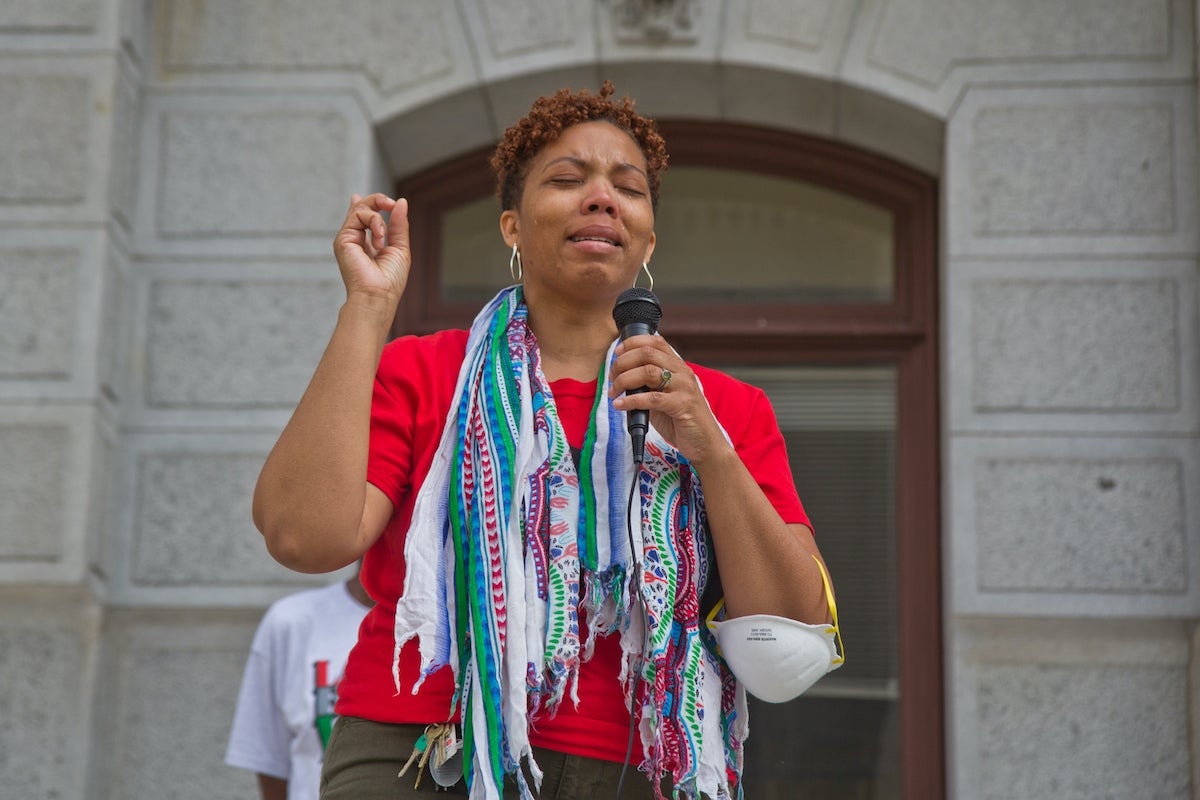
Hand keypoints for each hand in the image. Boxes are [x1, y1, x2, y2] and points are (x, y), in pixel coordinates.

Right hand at [333, 193, 410, 309]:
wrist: (378, 295)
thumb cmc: (390, 280)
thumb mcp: (399, 248)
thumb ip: (398, 226)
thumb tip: (401, 202)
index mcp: (366, 244)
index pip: (363, 218)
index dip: (370, 204)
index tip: (388, 203)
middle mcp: (354, 240)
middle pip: (361, 208)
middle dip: (377, 200)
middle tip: (391, 203)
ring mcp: (348, 239)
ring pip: (360, 208)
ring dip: (378, 217)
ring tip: (383, 238)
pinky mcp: (343, 239)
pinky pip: (359, 215)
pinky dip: (375, 222)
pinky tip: (379, 240)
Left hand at [609, 335, 731, 466]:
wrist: (705, 443)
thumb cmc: (681, 420)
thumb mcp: (663, 396)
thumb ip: (648, 385)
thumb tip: (621, 378)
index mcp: (678, 366)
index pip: (656, 341)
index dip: (632, 343)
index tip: (616, 353)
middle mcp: (683, 372)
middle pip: (647, 353)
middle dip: (622, 363)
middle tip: (611, 378)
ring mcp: (684, 387)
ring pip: (647, 372)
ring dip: (624, 380)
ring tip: (613, 392)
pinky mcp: (683, 405)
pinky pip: (652, 398)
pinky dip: (631, 400)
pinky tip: (620, 405)